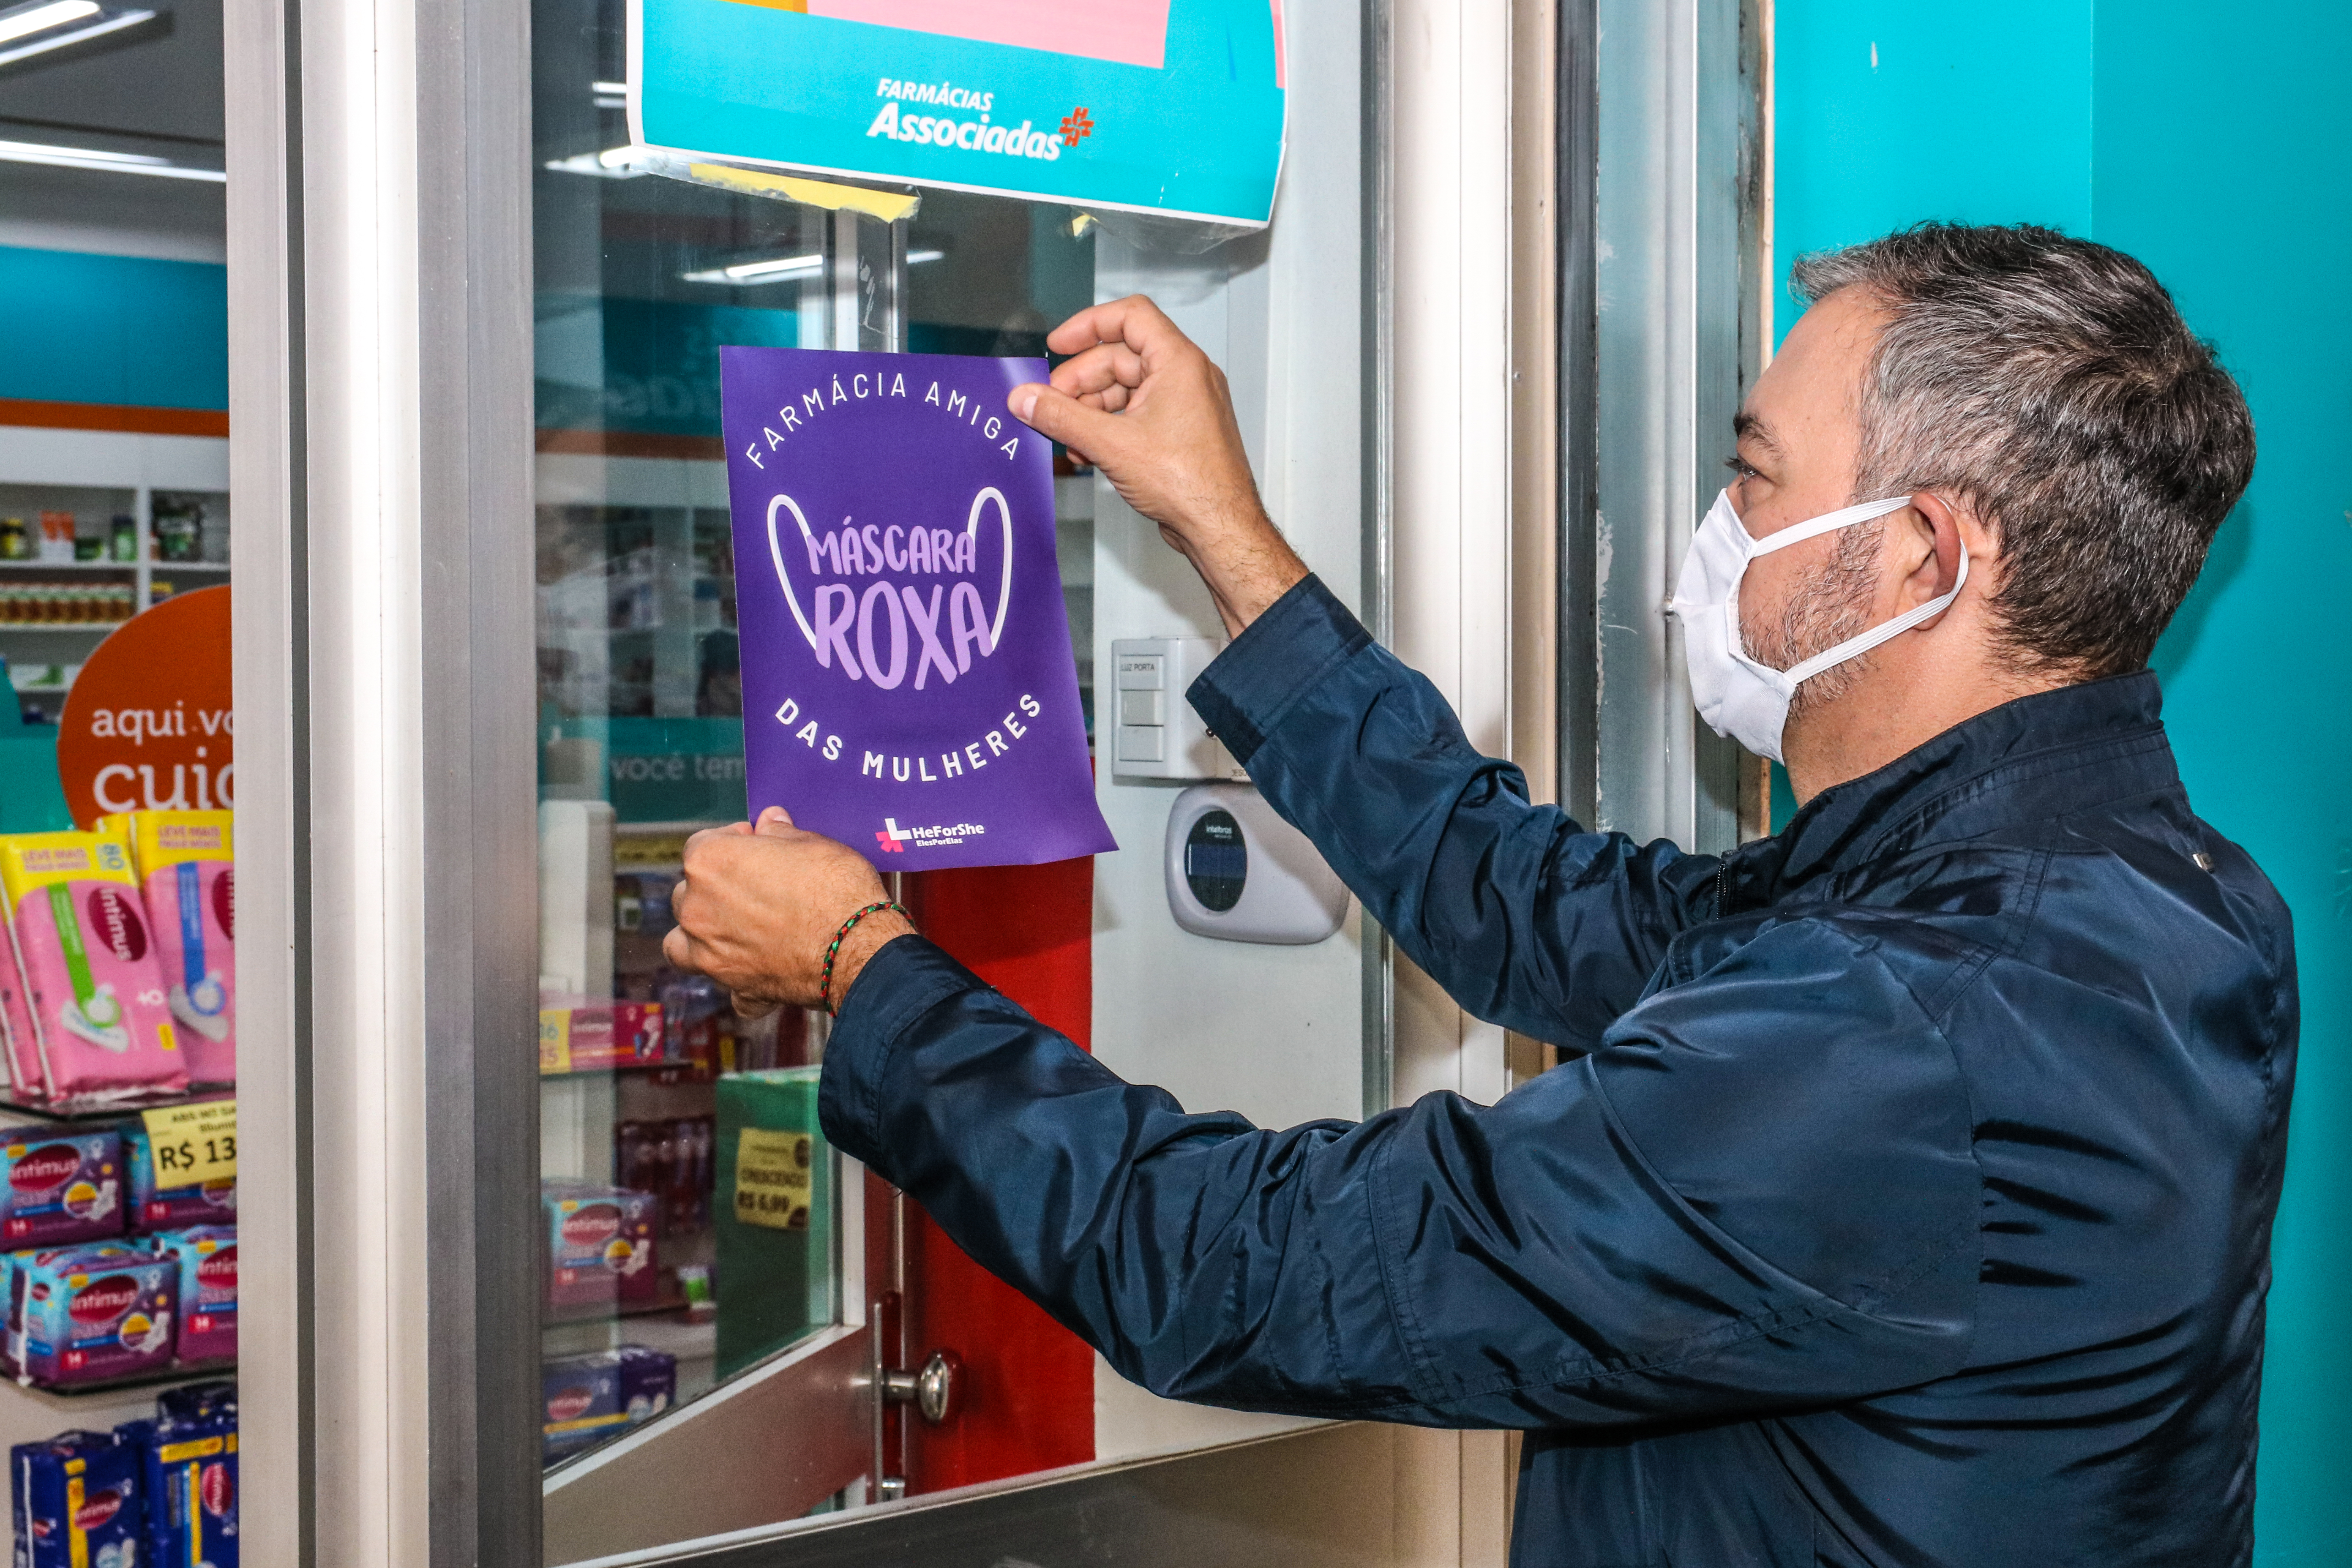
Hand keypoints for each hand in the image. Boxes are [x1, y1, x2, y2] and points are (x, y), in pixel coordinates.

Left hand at [663, 806, 914, 1013]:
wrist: (859, 947)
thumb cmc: (836, 887)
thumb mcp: (812, 843)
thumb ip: (780, 833)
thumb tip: (769, 822)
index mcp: (709, 862)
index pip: (701, 845)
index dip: (733, 843)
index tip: (757, 846)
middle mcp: (697, 909)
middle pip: (688, 894)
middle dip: (715, 890)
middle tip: (755, 888)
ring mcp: (711, 954)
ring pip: (683, 943)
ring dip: (703, 937)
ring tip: (738, 931)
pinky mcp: (737, 988)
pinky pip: (730, 989)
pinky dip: (741, 984)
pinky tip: (764, 971)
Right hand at [1008, 296, 1306, 634]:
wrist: (1221, 527)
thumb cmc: (1189, 483)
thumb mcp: (1111, 444)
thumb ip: (1062, 417)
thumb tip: (1025, 399)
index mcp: (1178, 362)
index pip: (1130, 317)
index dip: (1088, 325)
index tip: (1057, 345)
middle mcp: (1185, 377)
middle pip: (1119, 358)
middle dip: (1079, 382)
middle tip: (1049, 406)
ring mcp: (1183, 405)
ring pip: (1123, 391)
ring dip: (1089, 411)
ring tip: (1067, 438)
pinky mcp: (1177, 432)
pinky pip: (1134, 415)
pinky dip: (1107, 428)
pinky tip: (1086, 454)